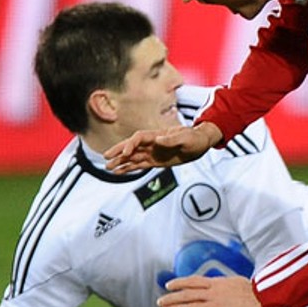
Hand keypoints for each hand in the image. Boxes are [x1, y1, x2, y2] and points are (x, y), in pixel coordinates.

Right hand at [104, 123, 221, 172]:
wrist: (201, 143)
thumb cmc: (195, 137)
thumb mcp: (186, 138)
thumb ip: (172, 139)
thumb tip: (158, 140)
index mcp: (157, 135)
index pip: (139, 138)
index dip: (130, 144)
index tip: (125, 152)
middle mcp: (152, 143)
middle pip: (131, 146)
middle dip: (118, 151)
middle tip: (106, 157)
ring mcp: (153, 152)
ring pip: (133, 157)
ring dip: (120, 161)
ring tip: (108, 167)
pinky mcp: (156, 161)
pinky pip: (140, 165)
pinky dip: (129, 168)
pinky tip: (119, 172)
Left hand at [158, 275, 268, 306]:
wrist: (263, 300)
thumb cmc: (254, 291)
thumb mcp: (235, 282)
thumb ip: (222, 285)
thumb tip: (215, 285)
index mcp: (217, 283)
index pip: (193, 281)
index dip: (179, 283)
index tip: (169, 285)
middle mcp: (213, 293)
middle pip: (187, 294)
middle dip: (172, 297)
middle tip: (160, 301)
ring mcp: (215, 305)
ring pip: (190, 306)